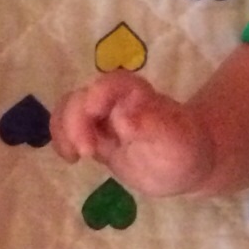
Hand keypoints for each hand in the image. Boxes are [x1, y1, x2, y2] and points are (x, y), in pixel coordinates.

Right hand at [50, 71, 215, 196]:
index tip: (93, 114)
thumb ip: (152, 125)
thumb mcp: (175, 140)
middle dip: (76, 121)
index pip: (113, 83)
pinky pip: (68, 129)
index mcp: (138, 94)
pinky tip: (71, 159)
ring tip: (74, 156)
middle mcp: (115, 100)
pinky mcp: (93, 135)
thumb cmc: (185, 150)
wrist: (185, 165)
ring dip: (63, 130)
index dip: (98, 94)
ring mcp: (101, 118)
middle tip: (87, 152)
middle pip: (83, 97)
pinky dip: (62, 140)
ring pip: (69, 110)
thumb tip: (122, 116)